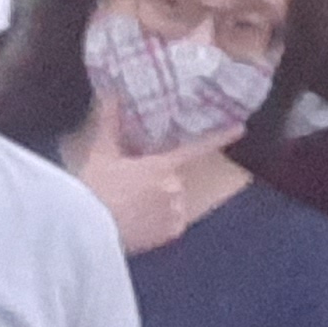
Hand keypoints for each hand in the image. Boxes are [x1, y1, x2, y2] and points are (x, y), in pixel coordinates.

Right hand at [74, 96, 241, 255]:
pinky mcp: (169, 234)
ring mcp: (174, 212)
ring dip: (156, 205)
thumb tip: (110, 93)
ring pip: (171, 203)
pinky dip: (157, 225)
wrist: (86, 229)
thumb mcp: (99, 155)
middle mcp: (174, 187)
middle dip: (154, 183)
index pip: (196, 148)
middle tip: (127, 191)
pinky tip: (136, 225)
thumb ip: (109, 123)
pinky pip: (169, 225)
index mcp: (161, 165)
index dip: (220, 137)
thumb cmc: (93, 189)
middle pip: (171, 180)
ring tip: (129, 211)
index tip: (241, 128)